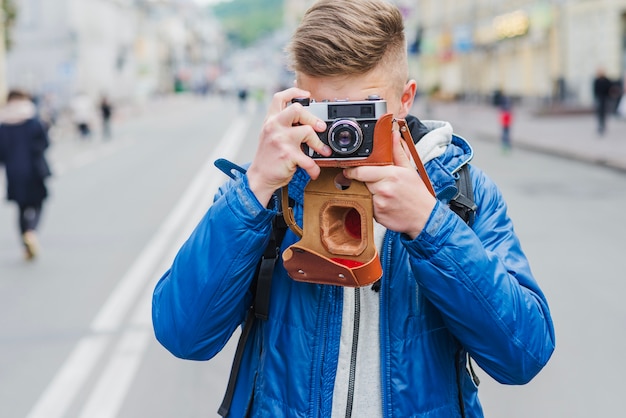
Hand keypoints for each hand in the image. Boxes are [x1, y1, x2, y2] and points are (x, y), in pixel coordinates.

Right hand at [247, 88, 330, 205]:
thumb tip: (305, 118)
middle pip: (297, 109)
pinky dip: (314, 168)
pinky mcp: (288, 155)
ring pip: (308, 132)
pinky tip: (314, 171)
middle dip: (313, 118)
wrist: (259, 178)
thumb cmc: (267, 158)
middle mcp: (274, 127)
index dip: (295, 92)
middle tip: (320, 128)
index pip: (280, 97)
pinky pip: (309, 159)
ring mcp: (281, 140)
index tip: (307, 95)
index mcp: (270, 121)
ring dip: (319, 144)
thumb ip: (282, 125)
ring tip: (322, 151)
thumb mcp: (270, 135)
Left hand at [343, 129, 436, 238]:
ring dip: (367, 192)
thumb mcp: (409, 170)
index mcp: (391, 175)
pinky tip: (383, 202)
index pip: (361, 171)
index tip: (349, 169)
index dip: (353, 170)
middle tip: (373, 181)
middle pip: (361, 181)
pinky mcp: (377, 215)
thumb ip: (398, 151)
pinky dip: (371, 203)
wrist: (425, 217)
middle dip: (362, 180)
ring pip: (363, 194)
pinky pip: (367, 206)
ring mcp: (379, 203)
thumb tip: (394, 135)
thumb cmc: (417, 194)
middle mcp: (384, 189)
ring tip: (382, 193)